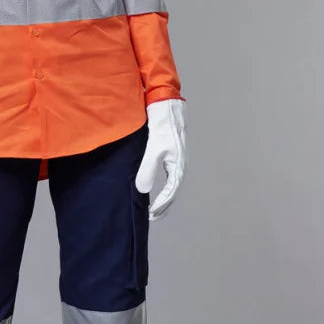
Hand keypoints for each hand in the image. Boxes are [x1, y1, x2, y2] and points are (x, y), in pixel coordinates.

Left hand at [134, 98, 185, 220]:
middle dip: (164, 206)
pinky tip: (157, 189)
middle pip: (174, 191)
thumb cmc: (161, 126)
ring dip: (165, 198)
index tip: (152, 215)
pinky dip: (165, 187)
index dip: (162, 205)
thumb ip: (147, 170)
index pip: (171, 192)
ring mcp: (178, 160)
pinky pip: (170, 177)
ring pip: (173, 185)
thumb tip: (142, 190)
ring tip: (155, 209)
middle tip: (153, 217)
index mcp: (178, 165)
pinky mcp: (173, 155)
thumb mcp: (152, 149)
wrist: (166, 106)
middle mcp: (180, 165)